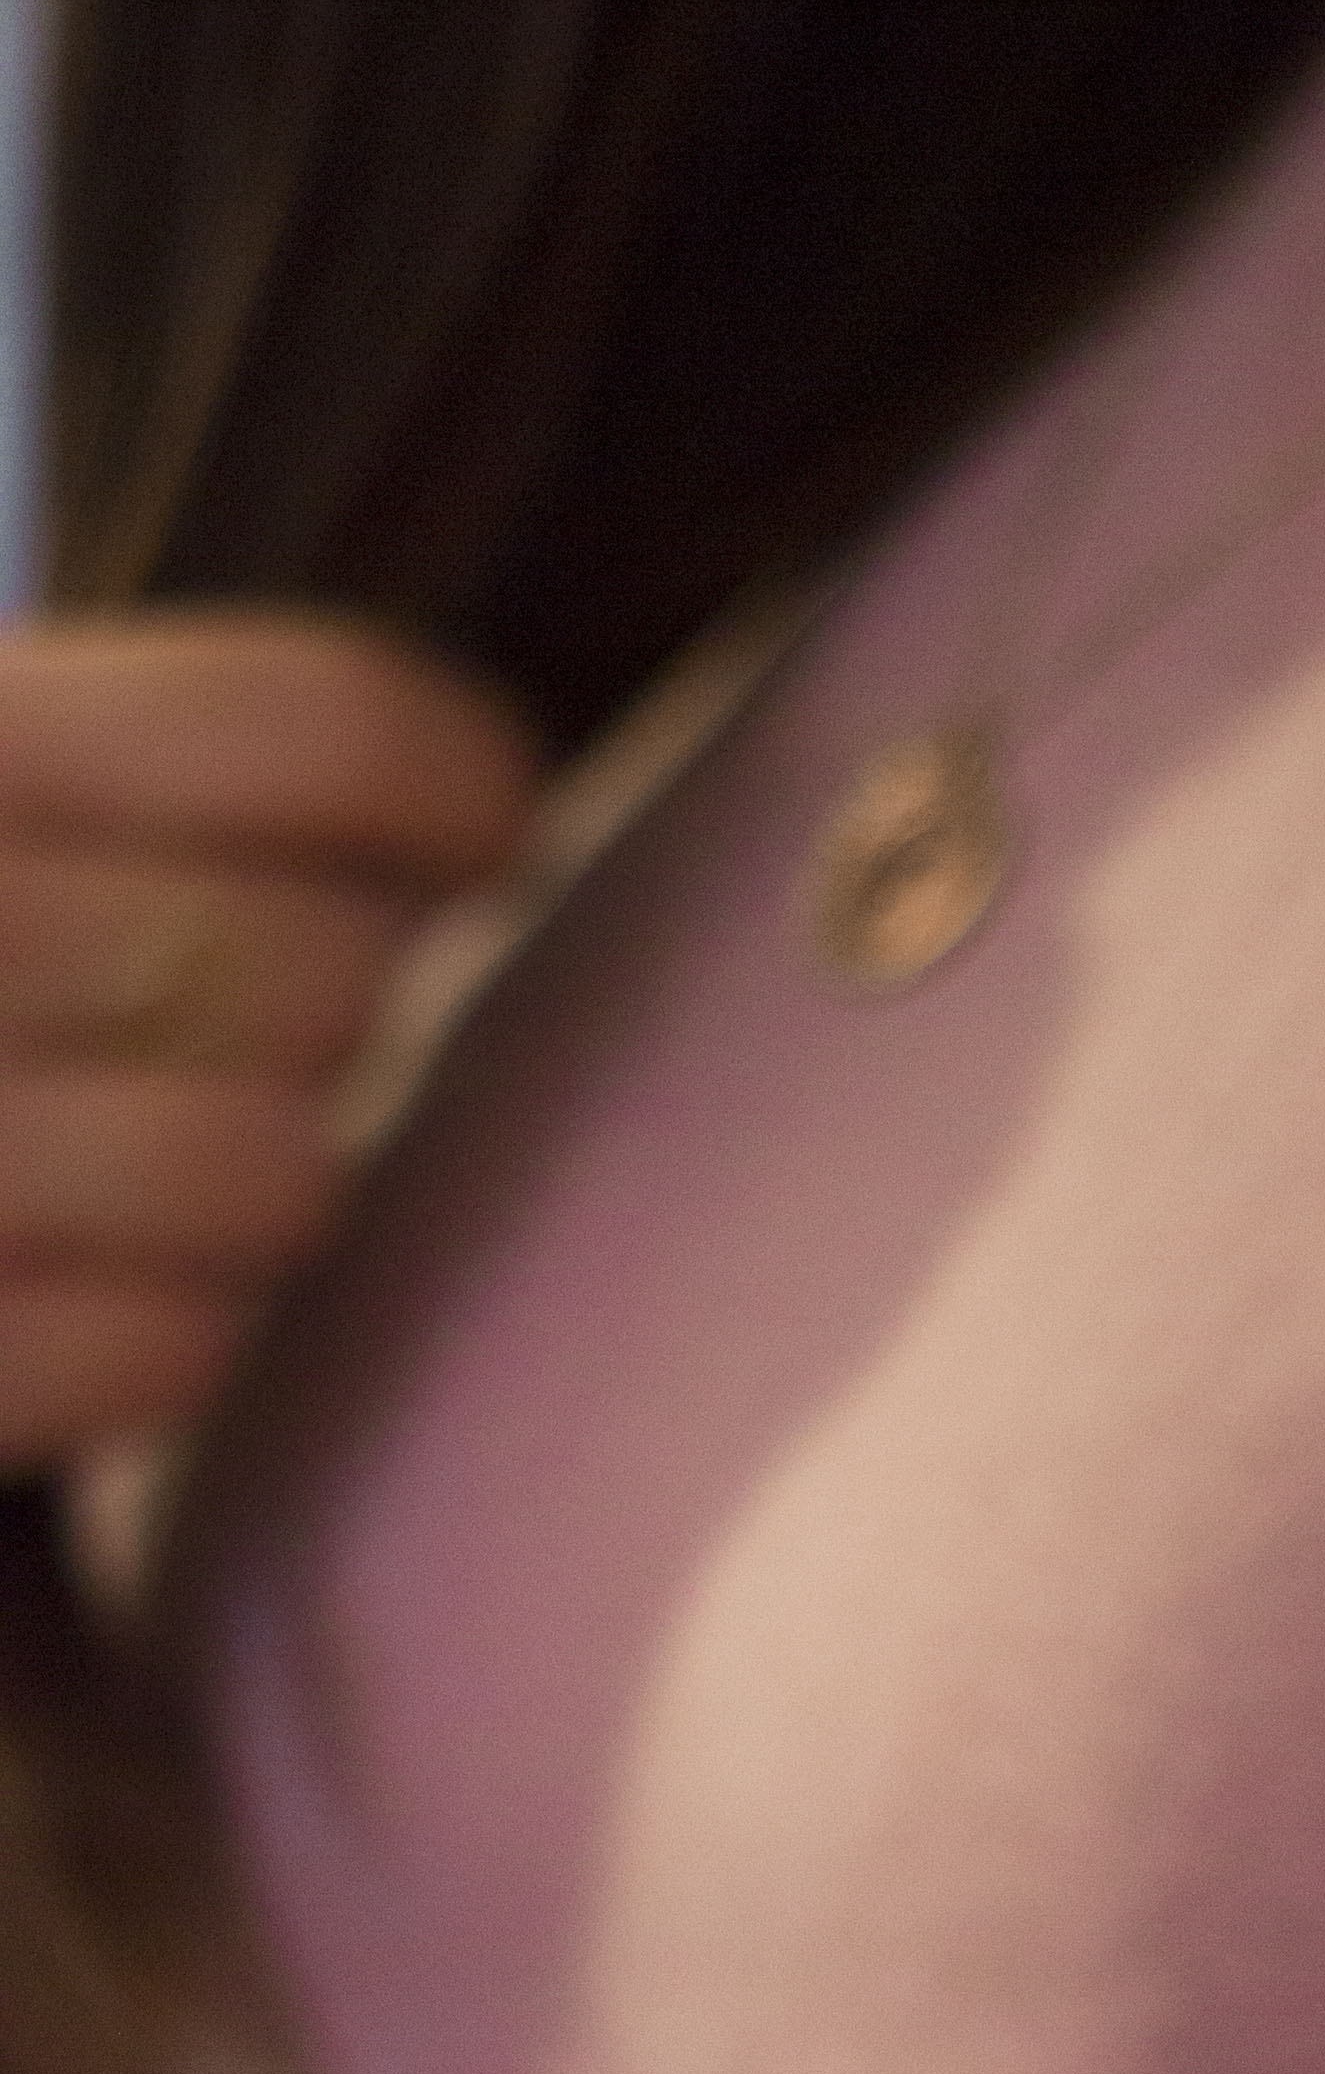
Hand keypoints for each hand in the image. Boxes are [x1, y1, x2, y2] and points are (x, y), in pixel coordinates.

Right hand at [0, 608, 541, 1467]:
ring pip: (273, 1175)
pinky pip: (171, 1348)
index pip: (309, 725)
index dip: (449, 781)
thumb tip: (472, 820)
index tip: (483, 834)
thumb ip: (144, 778)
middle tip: (242, 1039)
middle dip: (331, 1018)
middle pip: (322, 971)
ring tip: (172, 1178)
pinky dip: (168, 1332)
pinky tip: (92, 1295)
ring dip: (263, 1191)